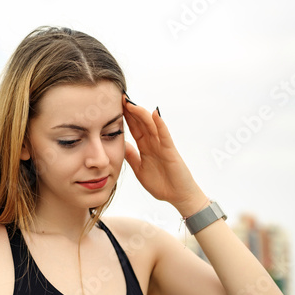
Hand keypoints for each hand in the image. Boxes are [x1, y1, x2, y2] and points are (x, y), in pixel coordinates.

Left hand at [122, 94, 207, 216]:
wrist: (178, 196)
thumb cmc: (161, 184)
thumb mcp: (139, 169)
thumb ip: (131, 156)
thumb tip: (120, 145)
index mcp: (145, 147)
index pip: (134, 128)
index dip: (125, 118)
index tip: (115, 106)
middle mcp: (153, 143)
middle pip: (141, 123)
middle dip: (131, 111)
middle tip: (121, 98)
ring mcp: (162, 146)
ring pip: (151, 126)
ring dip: (141, 114)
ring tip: (131, 103)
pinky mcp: (171, 151)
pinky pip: (165, 135)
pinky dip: (160, 124)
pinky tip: (155, 114)